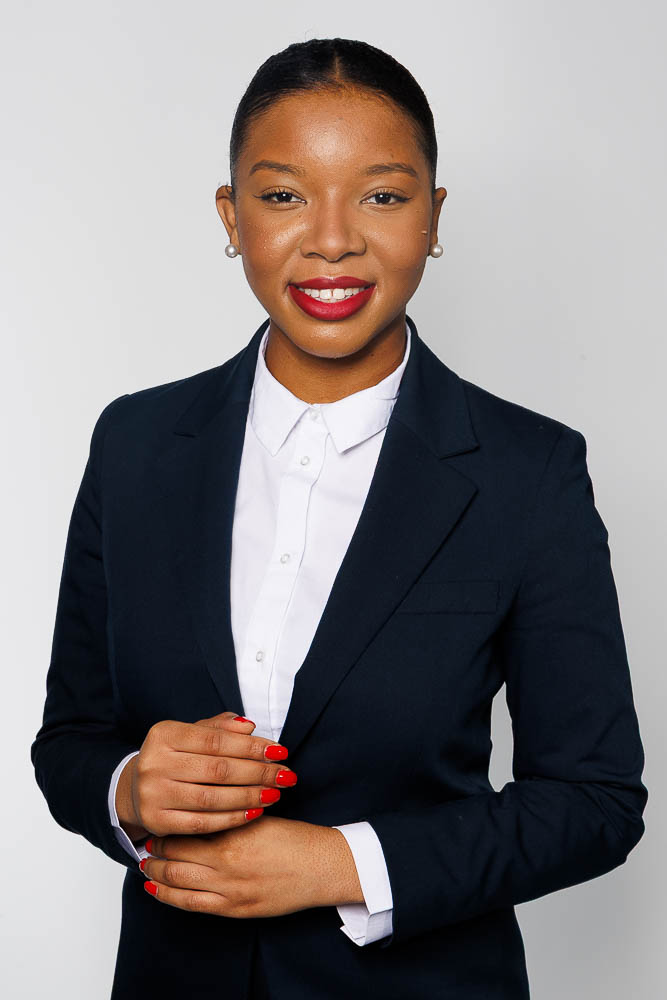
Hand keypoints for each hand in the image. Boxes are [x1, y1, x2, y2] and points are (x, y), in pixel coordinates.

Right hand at [115, 712, 296, 839]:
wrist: (136, 788)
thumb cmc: (175, 757)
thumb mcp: (192, 735)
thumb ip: (220, 729)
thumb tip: (250, 727)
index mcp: (163, 734)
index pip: (216, 740)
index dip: (251, 747)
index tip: (280, 751)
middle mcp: (153, 763)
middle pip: (217, 769)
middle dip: (258, 773)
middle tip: (286, 775)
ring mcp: (153, 794)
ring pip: (212, 798)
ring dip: (250, 797)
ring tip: (275, 794)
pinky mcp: (157, 822)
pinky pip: (203, 823)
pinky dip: (232, 818)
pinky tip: (254, 812)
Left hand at [139, 815, 364, 916]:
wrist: (321, 868)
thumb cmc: (294, 838)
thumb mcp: (259, 817)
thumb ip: (228, 815)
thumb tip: (199, 810)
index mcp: (232, 837)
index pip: (185, 830)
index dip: (167, 828)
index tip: (158, 822)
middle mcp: (225, 866)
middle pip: (175, 857)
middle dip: (155, 851)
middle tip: (146, 844)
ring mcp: (228, 892)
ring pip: (177, 883)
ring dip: (156, 873)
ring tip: (146, 866)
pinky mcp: (234, 910)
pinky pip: (191, 905)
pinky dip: (169, 896)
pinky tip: (157, 889)